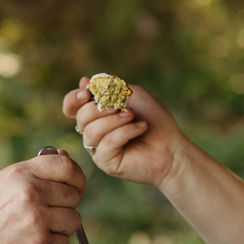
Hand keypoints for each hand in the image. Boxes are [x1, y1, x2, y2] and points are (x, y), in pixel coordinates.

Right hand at [0, 151, 85, 243]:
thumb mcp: (3, 181)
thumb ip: (35, 171)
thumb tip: (65, 156)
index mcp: (21, 173)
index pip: (66, 166)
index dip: (77, 178)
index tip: (76, 187)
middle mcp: (31, 193)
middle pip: (73, 196)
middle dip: (64, 207)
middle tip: (44, 215)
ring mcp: (36, 220)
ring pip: (73, 220)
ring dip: (61, 228)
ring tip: (37, 230)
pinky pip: (65, 243)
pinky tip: (33, 243)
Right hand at [62, 80, 189, 188]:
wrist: (172, 146)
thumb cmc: (153, 120)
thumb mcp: (132, 95)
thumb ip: (109, 87)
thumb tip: (83, 80)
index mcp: (96, 116)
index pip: (71, 107)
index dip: (74, 99)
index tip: (87, 92)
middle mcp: (93, 133)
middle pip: (80, 118)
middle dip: (99, 108)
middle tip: (122, 106)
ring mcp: (98, 149)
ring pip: (90, 131)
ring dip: (114, 120)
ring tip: (133, 117)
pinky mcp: (106, 163)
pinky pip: (106, 144)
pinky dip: (124, 132)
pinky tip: (140, 128)